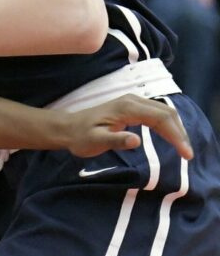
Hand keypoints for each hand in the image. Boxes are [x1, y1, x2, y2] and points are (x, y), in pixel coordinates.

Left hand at [61, 94, 191, 160]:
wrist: (67, 128)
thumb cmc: (80, 137)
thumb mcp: (95, 142)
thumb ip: (116, 141)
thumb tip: (137, 141)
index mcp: (127, 107)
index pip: (161, 119)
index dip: (176, 136)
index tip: (185, 154)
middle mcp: (133, 100)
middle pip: (166, 113)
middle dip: (180, 133)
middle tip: (188, 154)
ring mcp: (133, 102)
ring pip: (164, 112)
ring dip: (176, 129)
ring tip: (183, 149)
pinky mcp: (132, 107)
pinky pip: (156, 114)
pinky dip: (168, 126)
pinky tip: (171, 138)